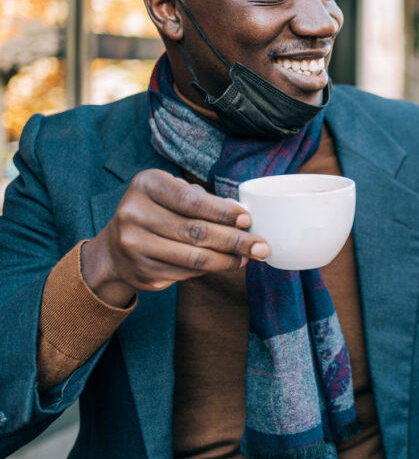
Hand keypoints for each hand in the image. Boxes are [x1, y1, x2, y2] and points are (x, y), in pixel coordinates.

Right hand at [81, 169, 269, 306]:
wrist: (115, 248)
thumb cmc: (159, 212)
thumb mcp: (174, 194)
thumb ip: (205, 200)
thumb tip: (243, 215)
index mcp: (145, 185)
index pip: (190, 201)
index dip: (222, 212)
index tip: (248, 219)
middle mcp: (133, 213)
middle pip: (195, 231)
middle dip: (235, 241)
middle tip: (262, 246)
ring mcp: (133, 245)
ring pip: (193, 258)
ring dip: (228, 260)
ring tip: (249, 258)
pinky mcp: (141, 272)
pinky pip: (185, 273)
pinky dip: (210, 270)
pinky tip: (225, 264)